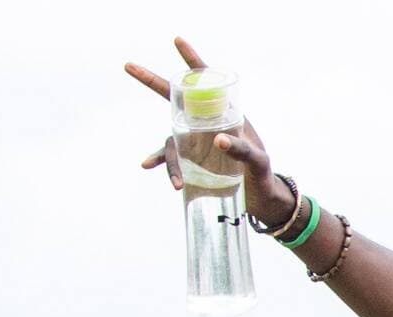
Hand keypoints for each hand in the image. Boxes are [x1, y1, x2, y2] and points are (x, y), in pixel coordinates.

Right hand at [127, 38, 296, 227]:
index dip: (192, 61)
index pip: (207, 84)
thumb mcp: (258, 161)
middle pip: (175, 99)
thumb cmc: (263, 174)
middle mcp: (206, 123)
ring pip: (172, 138)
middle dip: (152, 81)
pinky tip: (148, 165)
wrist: (262, 199)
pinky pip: (172, 158)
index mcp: (226, 114)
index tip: (178, 40)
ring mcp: (196, 140)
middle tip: (129, 66)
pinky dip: (164, 164)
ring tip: (176, 180)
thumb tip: (218, 140)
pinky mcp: (192, 160)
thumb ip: (242, 150)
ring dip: (168, 156)